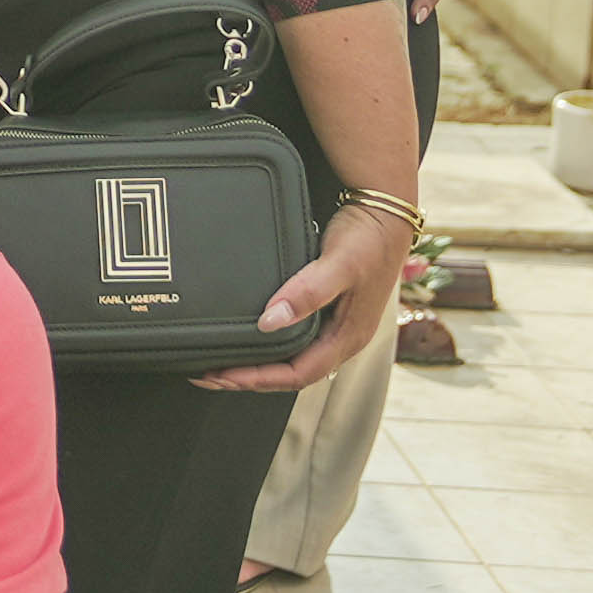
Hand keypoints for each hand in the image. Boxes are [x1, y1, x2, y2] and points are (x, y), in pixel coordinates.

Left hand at [193, 198, 414, 391]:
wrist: (385, 213)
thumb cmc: (369, 239)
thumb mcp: (339, 264)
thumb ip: (307, 293)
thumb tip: (269, 322)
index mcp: (348, 337)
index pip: (298, 374)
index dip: (257, 379)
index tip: (222, 376)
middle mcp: (341, 338)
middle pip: (291, 374)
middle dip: (249, 379)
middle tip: (208, 375)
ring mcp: (335, 326)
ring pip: (292, 359)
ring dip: (256, 366)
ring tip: (220, 363)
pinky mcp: (327, 311)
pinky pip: (295, 340)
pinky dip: (268, 345)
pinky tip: (250, 338)